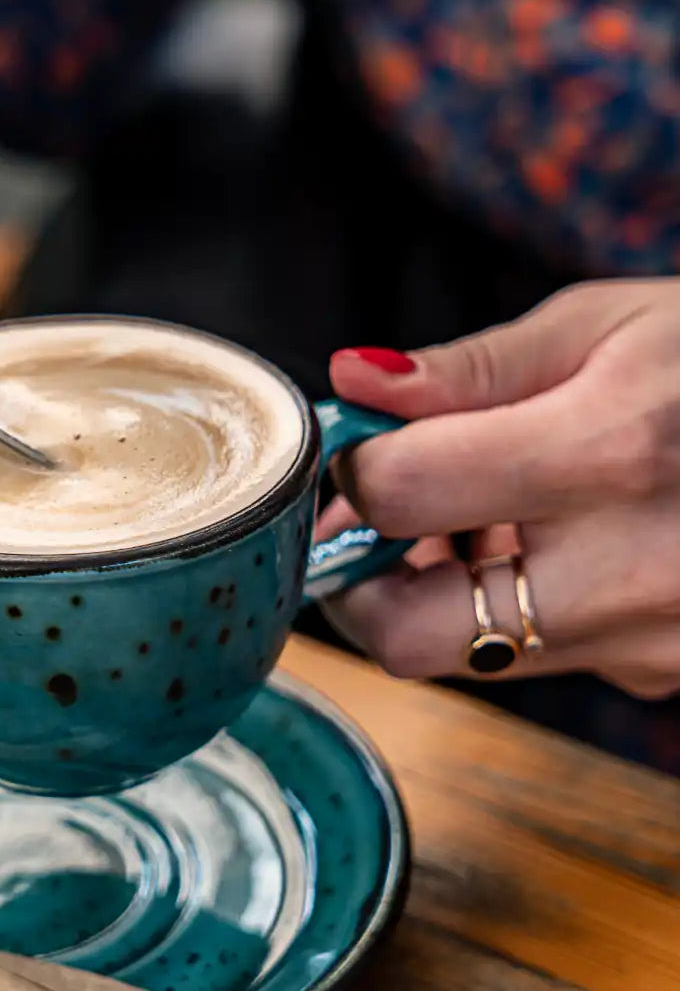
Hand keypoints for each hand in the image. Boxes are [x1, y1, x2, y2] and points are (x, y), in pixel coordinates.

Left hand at [320, 279, 679, 698]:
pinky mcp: (664, 670)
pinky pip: (536, 652)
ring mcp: (654, 640)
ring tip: (485, 512)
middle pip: (408, 634)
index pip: (399, 493)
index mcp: (609, 451)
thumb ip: (466, 371)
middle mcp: (631, 570)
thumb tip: (353, 382)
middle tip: (377, 522)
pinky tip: (549, 542)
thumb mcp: (607, 327)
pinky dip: (507, 606)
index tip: (358, 452)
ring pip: (467, 650)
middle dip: (362, 583)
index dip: (351, 472)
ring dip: (437, 590)